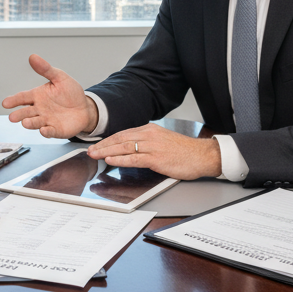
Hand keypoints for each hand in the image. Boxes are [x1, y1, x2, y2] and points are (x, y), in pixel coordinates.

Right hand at [1, 54, 98, 137]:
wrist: (85, 107)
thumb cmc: (70, 92)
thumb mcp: (59, 77)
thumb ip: (46, 69)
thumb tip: (33, 57)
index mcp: (37, 96)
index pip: (22, 97)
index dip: (14, 100)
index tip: (5, 103)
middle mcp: (39, 109)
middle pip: (26, 112)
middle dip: (19, 115)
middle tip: (12, 117)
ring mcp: (47, 120)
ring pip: (35, 122)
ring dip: (30, 123)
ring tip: (26, 123)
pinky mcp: (56, 130)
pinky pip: (50, 131)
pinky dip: (46, 132)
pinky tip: (44, 130)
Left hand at [88, 123, 221, 179]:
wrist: (203, 155)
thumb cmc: (185, 152)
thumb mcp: (162, 142)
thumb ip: (147, 144)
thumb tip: (130, 150)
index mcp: (150, 130)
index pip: (123, 133)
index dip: (108, 140)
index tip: (97, 145)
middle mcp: (149, 135)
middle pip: (120, 139)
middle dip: (103, 145)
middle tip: (90, 151)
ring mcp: (153, 146)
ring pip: (124, 147)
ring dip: (107, 152)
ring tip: (94, 156)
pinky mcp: (157, 158)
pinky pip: (134, 158)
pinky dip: (120, 159)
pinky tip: (110, 161)